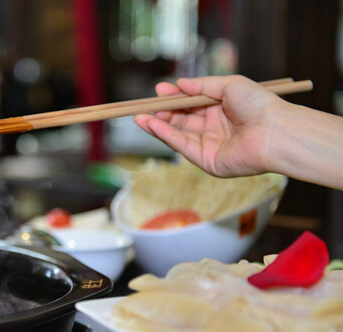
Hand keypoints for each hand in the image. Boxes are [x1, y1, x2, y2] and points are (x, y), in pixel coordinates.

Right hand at [134, 75, 287, 176]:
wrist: (275, 131)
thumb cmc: (259, 105)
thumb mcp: (229, 85)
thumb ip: (202, 86)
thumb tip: (179, 84)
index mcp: (221, 110)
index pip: (191, 104)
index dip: (174, 98)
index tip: (158, 90)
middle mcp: (214, 128)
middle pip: (181, 120)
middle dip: (162, 113)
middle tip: (144, 106)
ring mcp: (210, 146)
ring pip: (178, 135)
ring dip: (158, 126)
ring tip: (140, 118)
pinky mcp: (207, 161)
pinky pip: (183, 147)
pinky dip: (167, 136)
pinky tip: (154, 126)